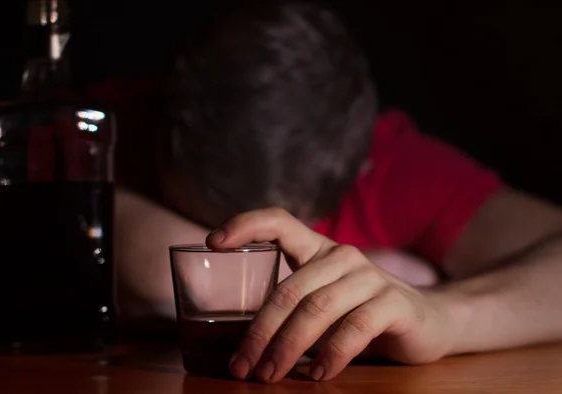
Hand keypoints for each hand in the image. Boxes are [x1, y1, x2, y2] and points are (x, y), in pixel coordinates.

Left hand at [206, 208, 460, 381]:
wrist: (429, 321)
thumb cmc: (363, 312)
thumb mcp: (325, 300)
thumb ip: (294, 307)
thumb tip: (246, 343)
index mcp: (319, 250)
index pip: (279, 222)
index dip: (245, 225)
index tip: (212, 242)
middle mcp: (343, 257)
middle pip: (290, 288)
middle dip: (260, 331)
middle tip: (241, 366)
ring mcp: (370, 277)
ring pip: (317, 309)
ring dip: (288, 347)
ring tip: (270, 375)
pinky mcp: (394, 303)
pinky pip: (354, 328)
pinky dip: (331, 354)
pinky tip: (318, 374)